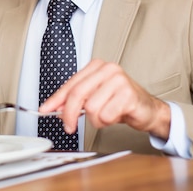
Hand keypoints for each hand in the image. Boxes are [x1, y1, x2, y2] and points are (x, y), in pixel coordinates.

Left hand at [38, 59, 170, 139]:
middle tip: (69, 126)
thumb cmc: (120, 102)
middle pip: (77, 94)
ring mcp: (119, 80)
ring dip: (96, 119)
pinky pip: (106, 115)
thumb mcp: (94, 97)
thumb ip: (75, 100)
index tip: (46, 110)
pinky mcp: (128, 94)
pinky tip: (115, 116)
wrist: (147, 109)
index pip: (70, 84)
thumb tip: (55, 107)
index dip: (56, 100)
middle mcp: (107, 69)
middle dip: (69, 114)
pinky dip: (107, 121)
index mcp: (96, 66)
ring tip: (106, 115)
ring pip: (91, 107)